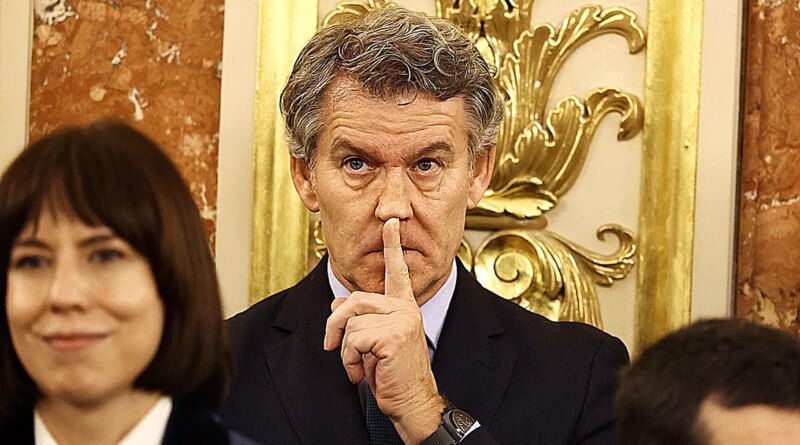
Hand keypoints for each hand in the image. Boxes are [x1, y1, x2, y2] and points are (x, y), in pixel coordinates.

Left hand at [324, 218, 444, 443]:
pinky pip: (354, 339)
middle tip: (331, 346)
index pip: (396, 271)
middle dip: (335, 326)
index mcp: (403, 307)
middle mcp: (405, 308)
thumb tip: (336, 305)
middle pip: (354, 300)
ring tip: (358, 366)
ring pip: (351, 323)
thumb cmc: (392, 375)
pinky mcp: (395, 335)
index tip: (391, 222)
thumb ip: (358, 320)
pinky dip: (350, 360)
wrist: (411, 401)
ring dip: (346, 350)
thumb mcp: (371, 343)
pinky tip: (362, 372)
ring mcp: (403, 320)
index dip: (392, 246)